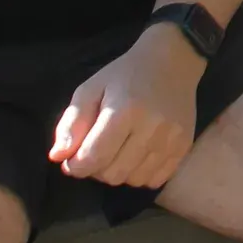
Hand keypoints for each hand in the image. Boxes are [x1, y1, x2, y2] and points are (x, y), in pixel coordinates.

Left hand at [50, 23, 203, 187]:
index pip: (93, 158)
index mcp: (125, 110)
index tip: (72, 159)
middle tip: (98, 150)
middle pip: (112, 174)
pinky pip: (155, 180)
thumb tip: (58, 157)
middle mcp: (152, 127)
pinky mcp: (184, 146)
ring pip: (133, 180)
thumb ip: (70, 124)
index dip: (75, 166)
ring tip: (119, 151)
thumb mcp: (90, 89)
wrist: (173, 61)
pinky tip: (138, 155)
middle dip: (97, 169)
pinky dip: (141, 174)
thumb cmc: (125, 75)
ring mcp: (172, 139)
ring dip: (119, 171)